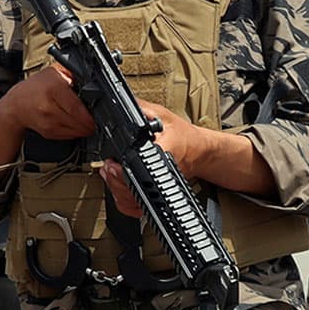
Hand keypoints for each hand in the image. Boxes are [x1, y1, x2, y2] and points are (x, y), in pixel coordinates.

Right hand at [0, 65, 95, 141]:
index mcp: (53, 88)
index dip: (90, 115)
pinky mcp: (47, 133)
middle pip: (77, 121)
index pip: (76, 107)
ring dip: (84, 129)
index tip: (98, 116)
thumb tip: (94, 79)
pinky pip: (68, 136)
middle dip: (90, 123)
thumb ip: (74, 73)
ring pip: (74, 131)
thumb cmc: (38, 86)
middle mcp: (48, 107)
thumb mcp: (56, 71)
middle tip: (96, 120)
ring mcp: (46, 122)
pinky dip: (75, 132)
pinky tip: (76, 125)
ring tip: (87, 122)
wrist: (16, 104)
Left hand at [97, 101, 206, 219]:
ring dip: (116, 188)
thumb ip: (141, 109)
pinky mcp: (155, 198)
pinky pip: (134, 208)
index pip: (139, 166)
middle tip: (109, 165)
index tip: (112, 162)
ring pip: (131, 202)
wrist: (199, 152)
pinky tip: (120, 187)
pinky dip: (123, 201)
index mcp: (163, 152)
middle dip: (113, 177)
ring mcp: (158, 191)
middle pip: (130, 188)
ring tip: (112, 173)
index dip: (120, 168)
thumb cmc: (183, 135)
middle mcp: (161, 175)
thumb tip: (120, 101)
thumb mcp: (161, 114)